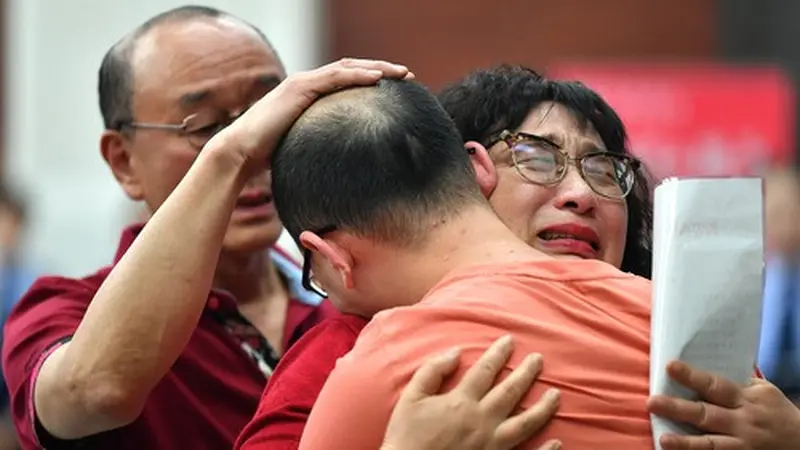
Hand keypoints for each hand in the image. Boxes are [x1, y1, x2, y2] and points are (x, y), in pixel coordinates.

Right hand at [205, 58, 412, 176]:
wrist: (240, 153)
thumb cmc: (269, 156)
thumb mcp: (304, 147)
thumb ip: (320, 146)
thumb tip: (341, 167)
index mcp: (308, 95)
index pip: (346, 81)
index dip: (371, 80)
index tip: (397, 88)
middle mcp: (306, 84)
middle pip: (351, 69)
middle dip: (381, 70)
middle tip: (407, 76)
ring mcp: (302, 83)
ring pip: (346, 68)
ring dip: (376, 69)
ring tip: (401, 74)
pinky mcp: (298, 88)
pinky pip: (334, 77)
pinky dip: (357, 75)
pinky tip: (378, 79)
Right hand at [381, 335, 560, 449]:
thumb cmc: (406, 436)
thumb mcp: (411, 398)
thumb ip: (432, 371)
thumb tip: (455, 352)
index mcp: (461, 402)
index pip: (486, 370)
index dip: (499, 353)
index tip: (510, 341)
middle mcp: (481, 420)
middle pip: (511, 391)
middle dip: (526, 372)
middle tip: (539, 359)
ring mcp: (492, 444)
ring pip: (526, 423)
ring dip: (543, 407)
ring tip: (556, 394)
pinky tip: (557, 442)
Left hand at [648, 360, 799, 449]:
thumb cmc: (777, 412)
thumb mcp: (763, 392)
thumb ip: (737, 382)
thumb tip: (706, 360)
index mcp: (746, 399)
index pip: (715, 385)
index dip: (692, 376)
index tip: (670, 366)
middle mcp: (743, 422)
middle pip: (706, 414)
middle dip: (678, 409)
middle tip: (651, 402)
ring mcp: (742, 445)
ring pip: (711, 444)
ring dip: (686, 443)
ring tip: (663, 440)